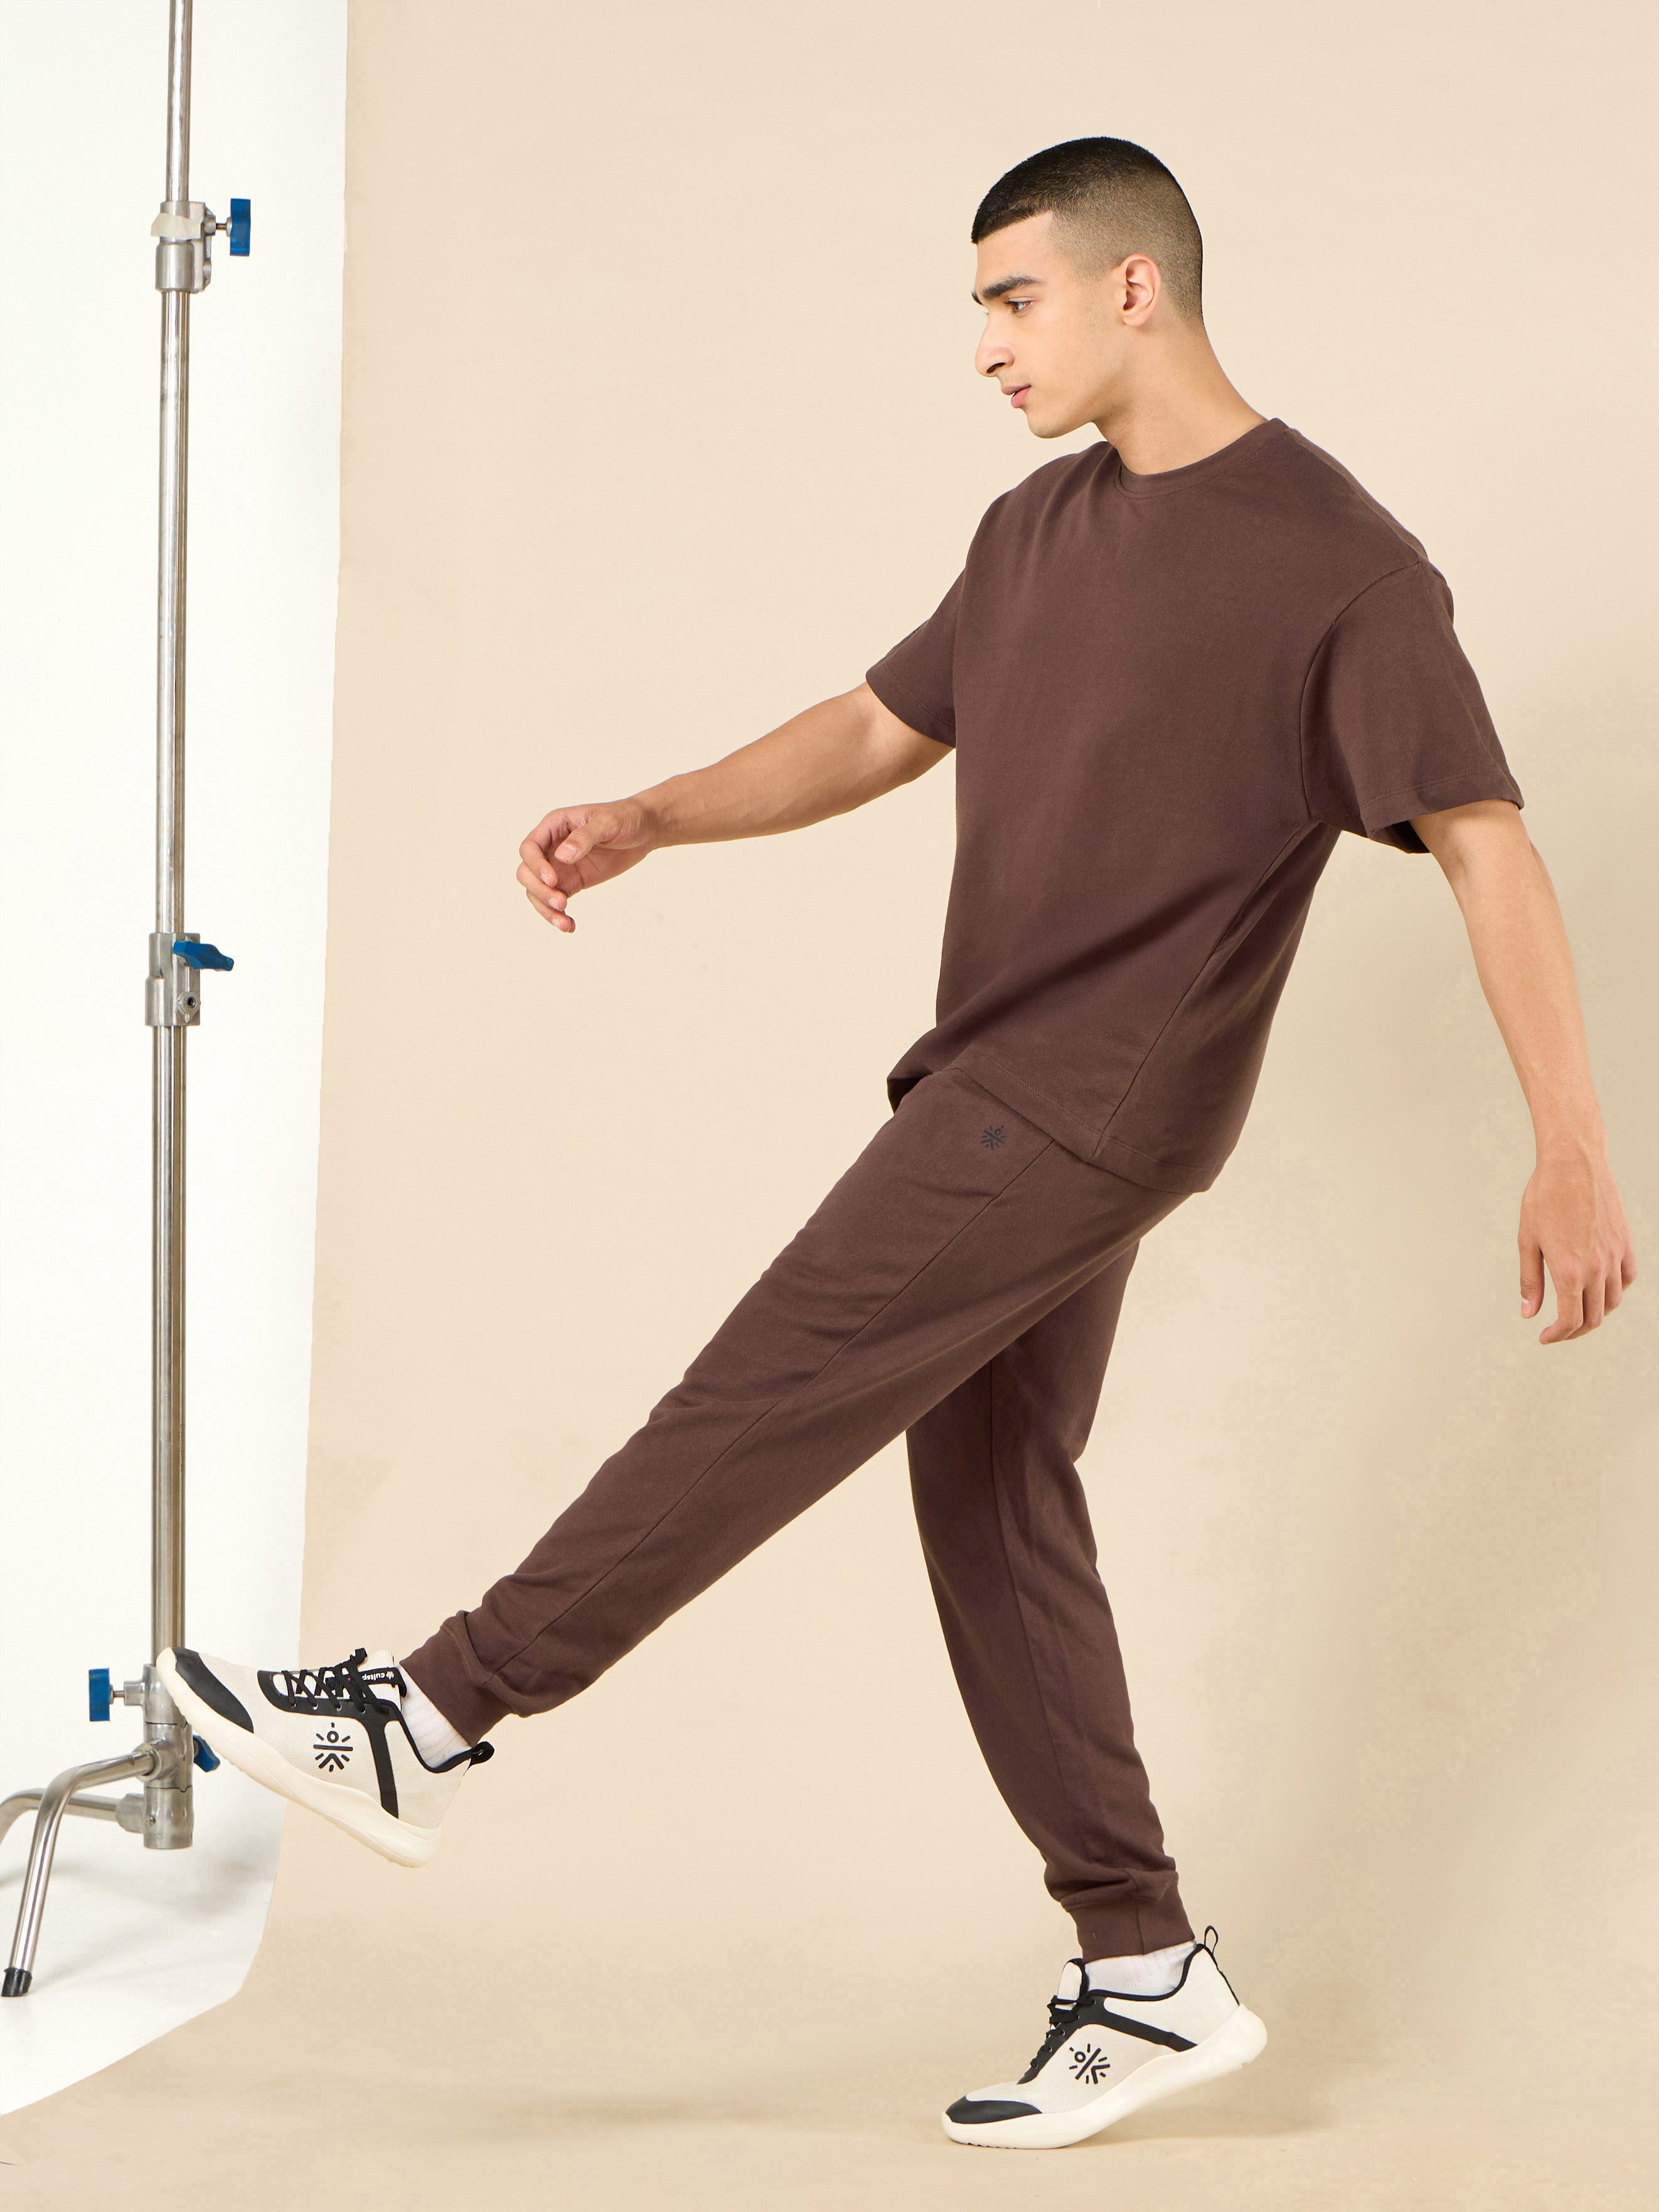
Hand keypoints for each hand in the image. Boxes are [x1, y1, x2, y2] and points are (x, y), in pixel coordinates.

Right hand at [516, 800, 654, 931]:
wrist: (643, 830)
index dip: (536, 866)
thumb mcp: (607, 823)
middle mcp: (551, 847)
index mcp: (554, 826)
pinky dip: (558, 915)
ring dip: (546, 909)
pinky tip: (570, 926)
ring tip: (565, 923)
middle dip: (539, 890)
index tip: (553, 880)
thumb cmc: (624, 817)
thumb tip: (562, 857)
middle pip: (527, 873)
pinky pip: (556, 901)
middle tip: (561, 903)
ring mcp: (559, 867)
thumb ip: (584, 837)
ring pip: (537, 891)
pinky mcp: (572, 882)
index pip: (530, 848)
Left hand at [1518, 1143, 1636, 1342]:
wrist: (1574, 1164)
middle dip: (1574, 1330)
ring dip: (1595, 1313)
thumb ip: (1530, 1280)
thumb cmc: (1543, 1198)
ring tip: (1577, 1310)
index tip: (1544, 1337)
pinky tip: (1600, 1287)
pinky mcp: (1624, 1243)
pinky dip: (1616, 1290)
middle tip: (1556, 1330)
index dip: (1556, 1335)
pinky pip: (1628, 1278)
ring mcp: (1615, 1256)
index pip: (1570, 1320)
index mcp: (1570, 1272)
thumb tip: (1529, 1313)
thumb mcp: (1527, 1240)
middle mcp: (1597, 1269)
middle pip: (1593, 1317)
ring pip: (1613, 1301)